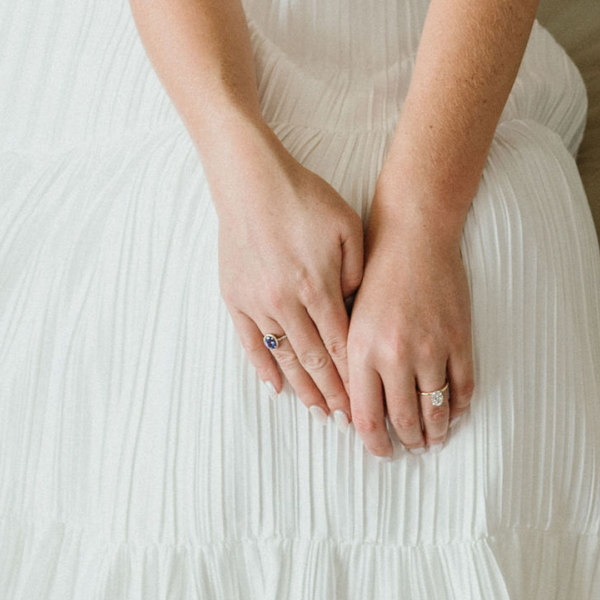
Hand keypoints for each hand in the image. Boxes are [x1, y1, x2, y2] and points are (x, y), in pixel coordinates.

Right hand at [210, 127, 363, 418]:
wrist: (250, 178)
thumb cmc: (304, 197)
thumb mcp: (347, 227)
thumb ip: (359, 272)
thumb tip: (361, 309)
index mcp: (318, 287)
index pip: (341, 346)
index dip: (353, 378)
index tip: (365, 403)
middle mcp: (286, 302)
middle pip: (314, 360)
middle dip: (333, 393)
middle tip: (346, 421)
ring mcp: (257, 302)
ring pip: (284, 356)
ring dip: (302, 387)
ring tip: (318, 410)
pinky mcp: (234, 297)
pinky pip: (250, 342)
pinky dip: (263, 367)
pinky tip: (275, 387)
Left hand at [340, 202, 473, 457]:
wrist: (414, 236)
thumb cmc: (377, 273)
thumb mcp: (351, 317)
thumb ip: (351, 361)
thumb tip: (353, 407)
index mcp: (361, 351)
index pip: (367, 418)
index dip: (375, 444)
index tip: (381, 452)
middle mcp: (395, 355)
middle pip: (404, 420)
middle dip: (408, 442)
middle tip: (410, 449)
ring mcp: (431, 348)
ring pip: (435, 411)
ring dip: (435, 433)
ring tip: (433, 441)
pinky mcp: (459, 339)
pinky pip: (463, 388)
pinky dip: (459, 408)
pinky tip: (454, 413)